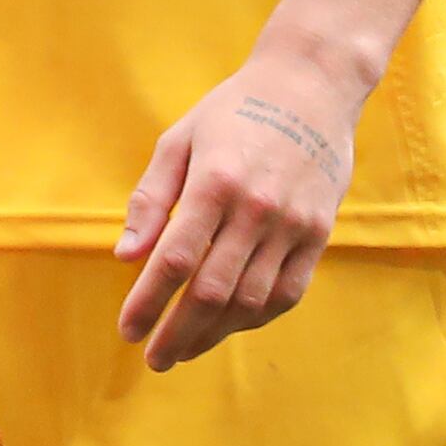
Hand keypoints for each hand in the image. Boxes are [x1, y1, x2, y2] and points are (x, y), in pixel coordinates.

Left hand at [117, 47, 359, 369]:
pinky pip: (287, 292)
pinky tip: (229, 327)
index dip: (149, 301)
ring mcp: (294, 225)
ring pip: (251, 299)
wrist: (310, 88)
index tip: (127, 331)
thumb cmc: (231, 112)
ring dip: (215, 333)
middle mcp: (257, 209)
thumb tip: (126, 256)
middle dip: (178, 332)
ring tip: (185, 349)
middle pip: (212, 290)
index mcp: (214, 183)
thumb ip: (150, 199)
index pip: (176, 259)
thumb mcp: (178, 141)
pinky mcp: (319, 234)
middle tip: (153, 357)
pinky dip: (256, 317)